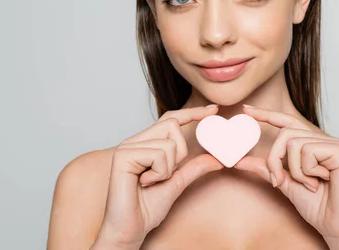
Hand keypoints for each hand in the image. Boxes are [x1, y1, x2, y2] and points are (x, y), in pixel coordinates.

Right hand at [93, 105, 223, 248]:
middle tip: (167, 174)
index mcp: (145, 144)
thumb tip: (216, 158)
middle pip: (172, 124)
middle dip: (180, 151)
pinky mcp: (123, 156)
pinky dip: (159, 172)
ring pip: (168, 143)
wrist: (130, 230)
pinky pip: (158, 154)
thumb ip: (193, 168)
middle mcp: (135, 141)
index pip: (171, 119)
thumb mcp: (177, 183)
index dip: (193, 112)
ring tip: (152, 181)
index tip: (214, 109)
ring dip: (168, 168)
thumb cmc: (146, 208)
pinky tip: (145, 182)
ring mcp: (127, 146)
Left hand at [234, 105, 338, 248]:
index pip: (287, 122)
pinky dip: (307, 171)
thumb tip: (240, 160)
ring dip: (294, 170)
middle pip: (286, 132)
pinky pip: (308, 151)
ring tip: (309, 184)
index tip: (246, 110)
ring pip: (294, 142)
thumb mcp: (284, 183)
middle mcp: (324, 140)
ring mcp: (334, 144)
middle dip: (275, 158)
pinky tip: (320, 182)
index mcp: (312, 144)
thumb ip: (267, 168)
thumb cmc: (316, 206)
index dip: (266, 114)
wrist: (335, 226)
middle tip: (278, 179)